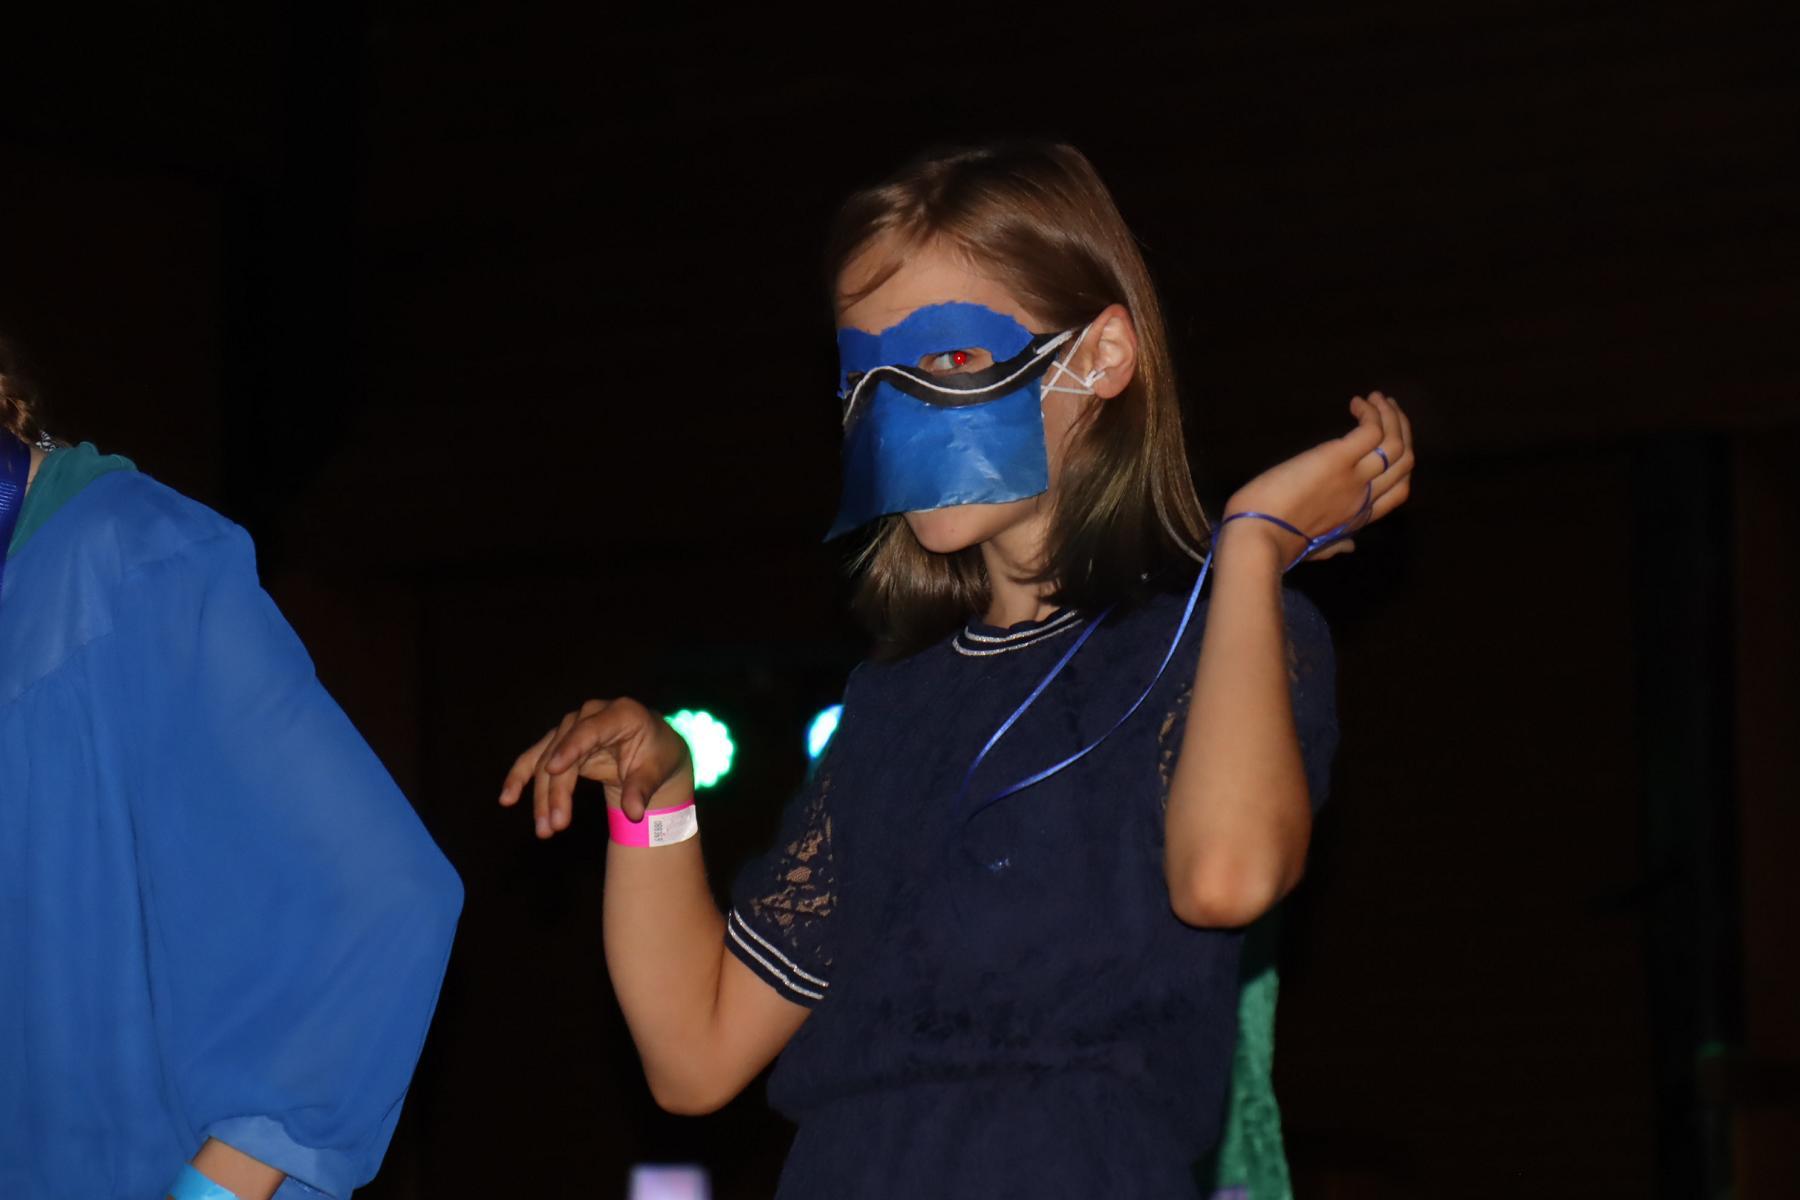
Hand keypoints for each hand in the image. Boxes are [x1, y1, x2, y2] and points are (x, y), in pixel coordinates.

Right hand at [498, 698, 692, 838]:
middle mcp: (591, 715)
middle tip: (556, 826)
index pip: (590, 730)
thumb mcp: (657, 771)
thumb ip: (642, 789)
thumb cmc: (657, 755)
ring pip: (546, 759)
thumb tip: (633, 812)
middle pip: (564, 752)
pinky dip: (521, 777)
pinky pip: (535, 759)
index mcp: (621, 714)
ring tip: (544, 829)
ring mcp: (572, 727)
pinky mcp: (560, 743)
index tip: (553, 769)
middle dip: (557, 791)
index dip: (571, 748)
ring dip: (541, 795)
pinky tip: (507, 798)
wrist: (653, 747)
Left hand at [1221, 391, 1414, 564]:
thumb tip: (1350, 548)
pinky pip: (1371, 431)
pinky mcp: (1337, 459)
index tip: (1389, 442)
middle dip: (1402, 431)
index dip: (1402, 463)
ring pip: (1394, 443)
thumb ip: (1336, 545)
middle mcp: (1364, 497)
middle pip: (1404, 461)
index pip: (1400, 489)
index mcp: (1359, 518)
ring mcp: (1354, 478)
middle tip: (1389, 408)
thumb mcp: (1315, 547)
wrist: (1258, 536)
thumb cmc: (1277, 542)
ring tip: (1378, 397)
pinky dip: (1370, 413)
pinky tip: (1357, 402)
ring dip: (1391, 415)